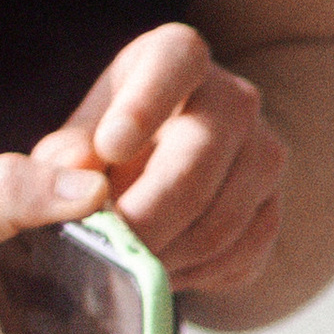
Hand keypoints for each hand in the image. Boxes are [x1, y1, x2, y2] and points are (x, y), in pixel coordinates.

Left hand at [35, 20, 285, 300]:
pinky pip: (239, 258)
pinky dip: (195, 277)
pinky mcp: (270, 214)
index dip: (145, 103)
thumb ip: (64, 156)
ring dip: (169, 256)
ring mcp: (264, 158)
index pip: (177, 61)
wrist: (150, 184)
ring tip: (126, 267)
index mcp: (179, 57)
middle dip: (149, 214)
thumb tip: (77, 171)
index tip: (110, 148)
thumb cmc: (102, 151)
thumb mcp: (72, 142)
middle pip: (200, 160)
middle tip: (109, 247)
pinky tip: (160, 272)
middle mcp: (235, 100)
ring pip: (222, 221)